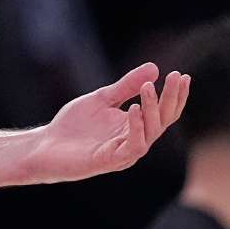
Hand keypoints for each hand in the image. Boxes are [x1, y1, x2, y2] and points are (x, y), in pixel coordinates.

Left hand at [28, 62, 189, 182]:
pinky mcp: (111, 160)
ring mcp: (125, 152)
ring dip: (152, 109)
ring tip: (148, 88)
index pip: (163, 112)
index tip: (182, 76)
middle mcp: (135, 140)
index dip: (175, 96)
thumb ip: (126, 86)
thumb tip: (155, 68)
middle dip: (170, 99)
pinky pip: (133, 146)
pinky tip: (134, 108)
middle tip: (175, 77)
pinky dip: (136, 127)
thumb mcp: (102, 99)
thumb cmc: (75, 125)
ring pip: (151, 133)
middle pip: (162, 121)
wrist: (47, 145)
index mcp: (135, 126)